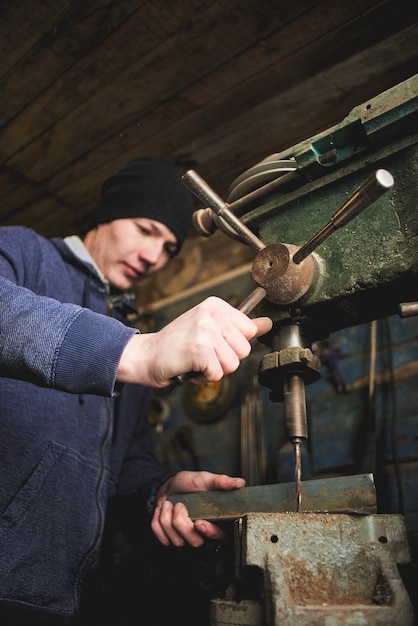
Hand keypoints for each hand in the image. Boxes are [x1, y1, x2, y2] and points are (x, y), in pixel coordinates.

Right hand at [117, 296, 271, 385]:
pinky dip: (203, 377)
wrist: (147, 356)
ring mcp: (205, 330)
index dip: (232, 345)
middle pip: (244, 350)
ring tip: (196, 361)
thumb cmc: (177, 345)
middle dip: (225, 360)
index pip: (249, 331)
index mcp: (216, 305)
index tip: (212, 343)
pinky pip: (218, 374)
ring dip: (214, 370)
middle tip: (202, 354)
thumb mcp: (210, 329)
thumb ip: (239, 328)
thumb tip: (267, 324)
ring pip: (233, 364)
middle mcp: (211, 314)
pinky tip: (189, 367)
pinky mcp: (199, 349)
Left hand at [150, 470, 244, 547]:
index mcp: (215, 521)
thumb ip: (221, 482)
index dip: (209, 532)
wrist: (169, 486)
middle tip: (179, 505)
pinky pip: (160, 536)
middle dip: (182, 522)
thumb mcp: (206, 479)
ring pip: (175, 540)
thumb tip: (239, 483)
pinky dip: (157, 520)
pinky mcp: (169, 538)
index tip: (199, 523)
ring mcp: (184, 538)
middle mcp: (201, 533)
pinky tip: (162, 510)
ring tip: (170, 503)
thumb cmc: (190, 484)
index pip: (218, 536)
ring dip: (167, 517)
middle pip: (194, 542)